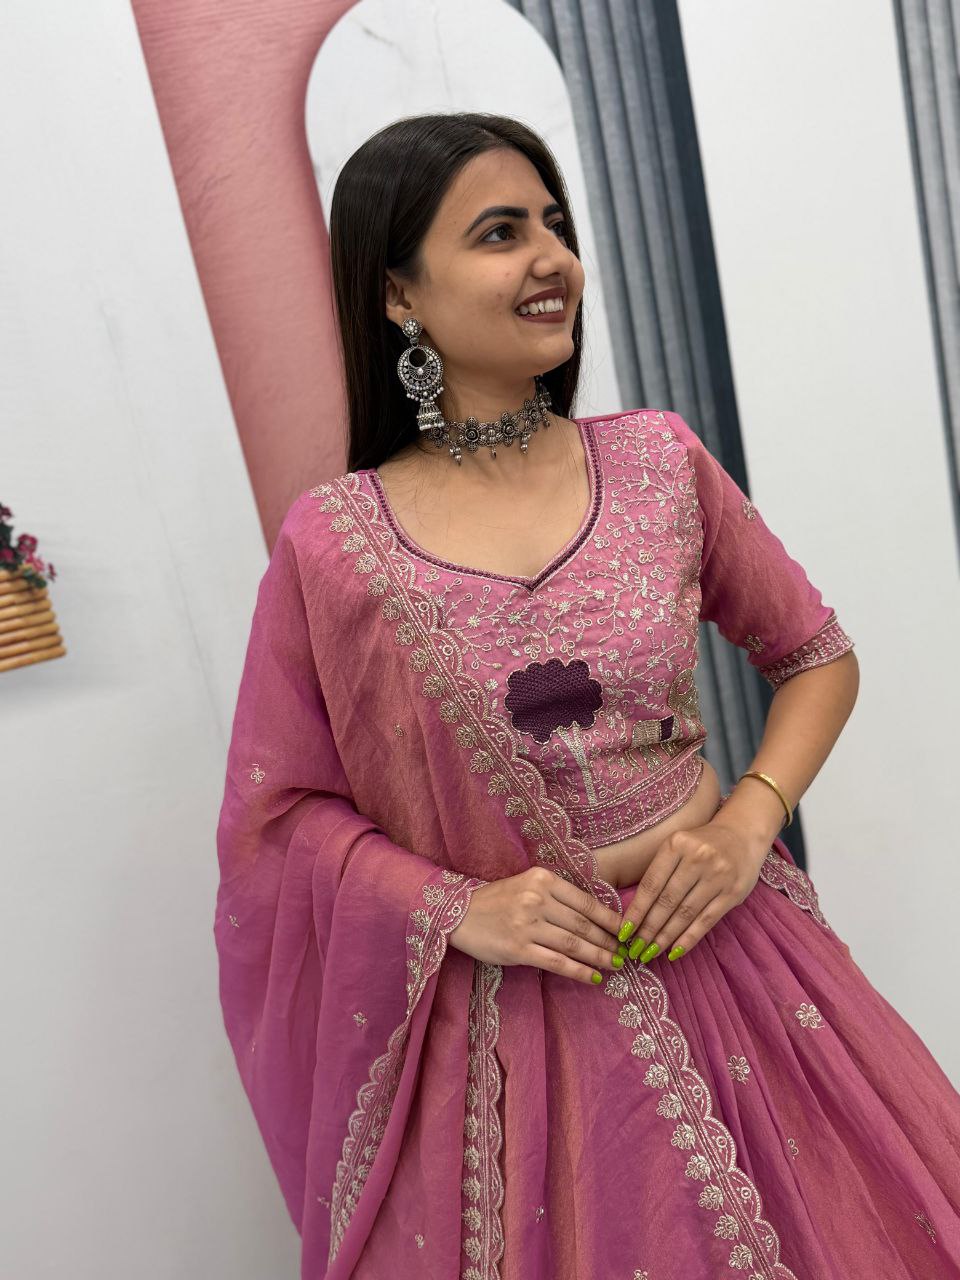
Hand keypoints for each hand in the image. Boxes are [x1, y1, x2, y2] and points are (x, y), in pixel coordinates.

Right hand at [448, 866, 623, 985]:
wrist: (460, 913)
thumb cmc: (497, 900)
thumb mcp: (527, 884)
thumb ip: (557, 895)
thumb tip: (594, 915)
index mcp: (543, 879)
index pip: (585, 901)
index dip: (609, 919)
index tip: (626, 930)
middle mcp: (537, 899)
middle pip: (583, 924)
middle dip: (607, 941)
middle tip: (624, 952)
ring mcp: (528, 925)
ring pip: (573, 943)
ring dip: (598, 957)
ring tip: (614, 965)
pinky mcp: (519, 949)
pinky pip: (556, 962)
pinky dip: (578, 971)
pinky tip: (592, 978)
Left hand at [617, 821, 768, 962]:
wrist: (743, 833)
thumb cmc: (701, 844)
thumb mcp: (677, 845)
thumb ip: (660, 871)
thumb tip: (636, 912)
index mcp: (676, 844)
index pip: (651, 884)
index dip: (636, 911)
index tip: (623, 932)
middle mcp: (697, 858)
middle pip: (667, 901)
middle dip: (648, 929)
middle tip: (635, 949)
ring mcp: (717, 876)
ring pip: (685, 913)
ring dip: (666, 937)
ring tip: (651, 953)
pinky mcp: (733, 892)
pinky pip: (707, 920)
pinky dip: (689, 938)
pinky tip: (675, 951)